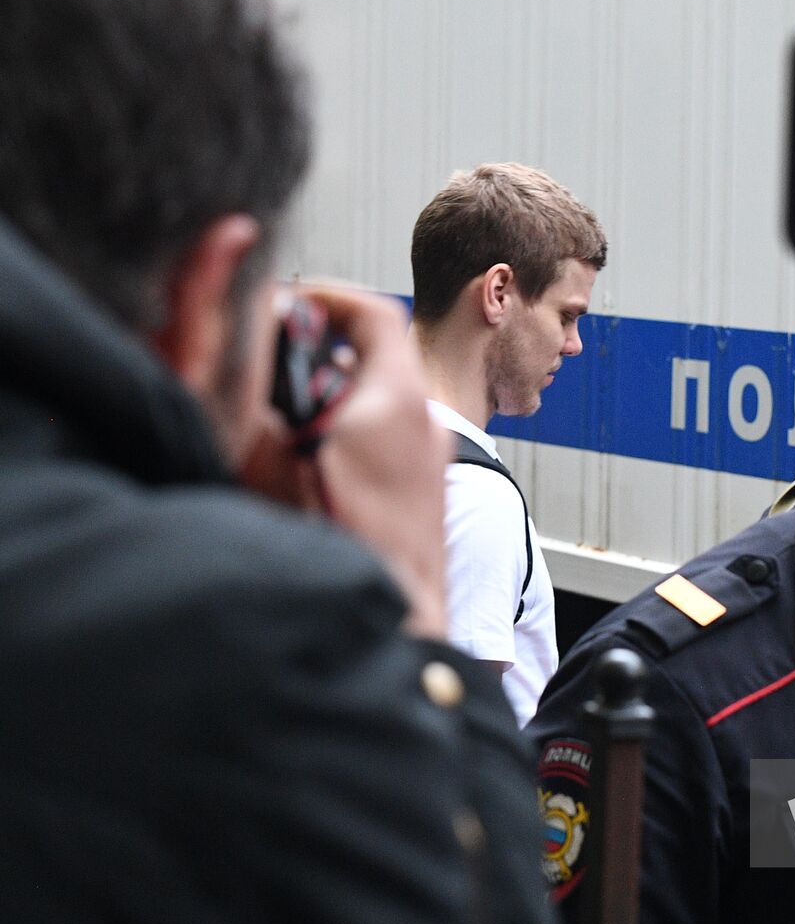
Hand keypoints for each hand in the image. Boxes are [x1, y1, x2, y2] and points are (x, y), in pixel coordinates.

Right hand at [242, 283, 450, 637]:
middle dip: (321, 352)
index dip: (327, 298)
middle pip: (375, 358)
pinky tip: (312, 470)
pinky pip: (390, 443)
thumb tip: (232, 354)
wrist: (394, 625)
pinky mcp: (428, 497)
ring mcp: (433, 461)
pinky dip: (353, 436)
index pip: (374, 313)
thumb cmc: (340, 550)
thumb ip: (245, 398)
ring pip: (382, 402)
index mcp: (396, 399)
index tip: (291, 303)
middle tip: (274, 363)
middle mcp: (426, 422)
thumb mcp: (266, 461)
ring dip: (335, 398)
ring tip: (285, 423)